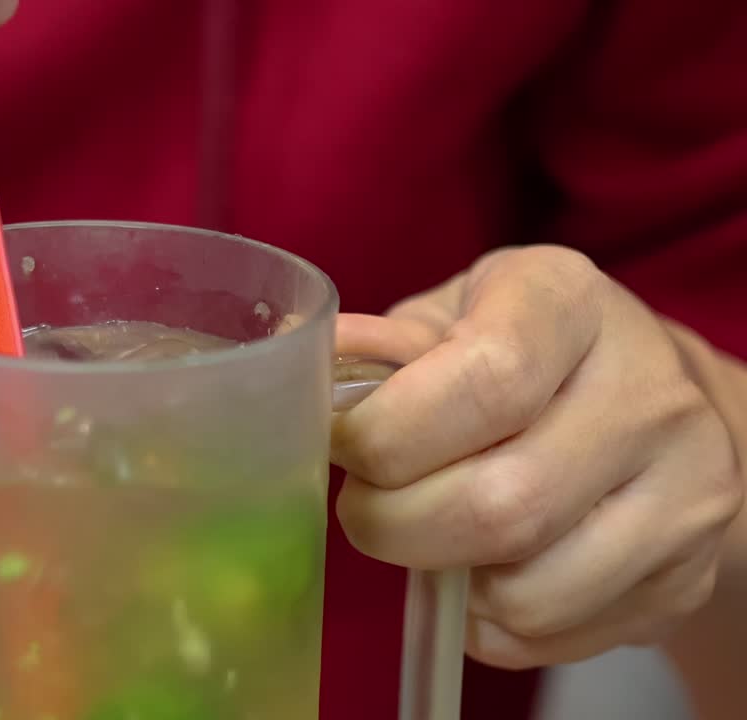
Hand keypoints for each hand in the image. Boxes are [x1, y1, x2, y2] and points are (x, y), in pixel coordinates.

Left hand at [332, 245, 743, 668]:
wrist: (655, 410)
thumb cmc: (524, 356)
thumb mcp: (454, 315)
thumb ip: (383, 346)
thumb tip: (296, 355)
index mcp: (569, 301)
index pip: (486, 378)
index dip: (389, 432)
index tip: (344, 447)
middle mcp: (648, 392)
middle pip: (499, 502)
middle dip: (395, 524)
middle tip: (366, 508)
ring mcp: (684, 491)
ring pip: (524, 588)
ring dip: (441, 577)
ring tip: (429, 532)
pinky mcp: (685, 575)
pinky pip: (545, 635)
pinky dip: (481, 620)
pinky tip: (478, 568)